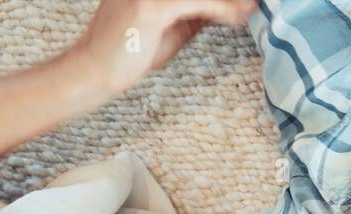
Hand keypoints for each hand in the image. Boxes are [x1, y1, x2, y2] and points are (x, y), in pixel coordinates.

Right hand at [69, 0, 256, 97]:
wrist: (95, 70)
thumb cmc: (131, 51)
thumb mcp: (173, 27)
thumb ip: (197, 12)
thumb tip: (228, 7)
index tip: (248, 2)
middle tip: (255, 2)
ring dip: (232, 0)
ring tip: (254, 7)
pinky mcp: (151, 7)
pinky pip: (197, 3)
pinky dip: (222, 9)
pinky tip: (239, 18)